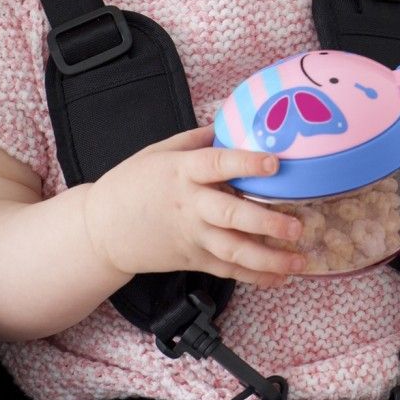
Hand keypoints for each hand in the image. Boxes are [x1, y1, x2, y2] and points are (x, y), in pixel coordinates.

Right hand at [83, 125, 304, 286]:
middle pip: (230, 214)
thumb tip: (230, 122)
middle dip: (265, 223)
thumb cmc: (131, 184)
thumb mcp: (159, 151)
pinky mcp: (192, 259)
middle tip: (297, 226)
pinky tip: (280, 276)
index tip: (274, 163)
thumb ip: (197, 138)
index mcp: (182, 172)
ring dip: (268, 258)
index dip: (246, 163)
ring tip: (299, 259)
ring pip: (233, 250)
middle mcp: (190, 206)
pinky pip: (227, 270)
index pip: (217, 164)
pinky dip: (255, 276)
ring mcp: (192, 236)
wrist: (100, 229)